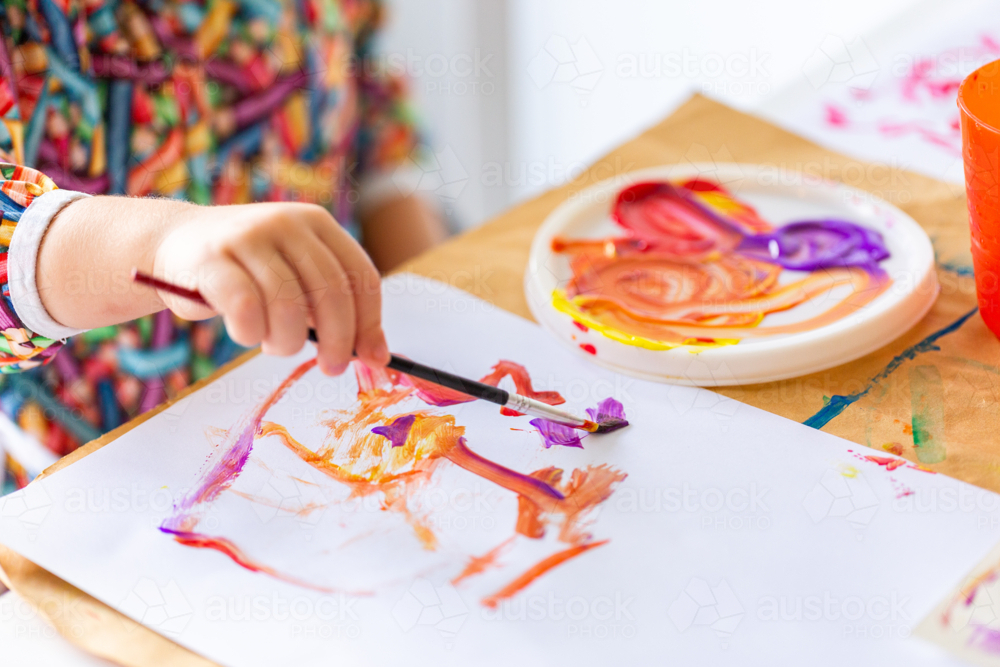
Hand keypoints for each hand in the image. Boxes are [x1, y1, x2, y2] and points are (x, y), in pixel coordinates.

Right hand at [154, 202, 388, 374]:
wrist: (173, 244)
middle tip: (332, 368)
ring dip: (287, 341)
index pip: (361, 276)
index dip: (371, 322)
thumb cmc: (247, 273)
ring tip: (275, 344)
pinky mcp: (211, 259)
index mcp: (316, 223)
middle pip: (332, 292)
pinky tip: (247, 333)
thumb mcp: (295, 278)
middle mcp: (286, 222)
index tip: (374, 358)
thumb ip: (332, 307)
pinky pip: (246, 310)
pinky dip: (252, 334)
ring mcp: (247, 236)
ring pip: (289, 306)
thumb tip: (378, 354)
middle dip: (339, 341)